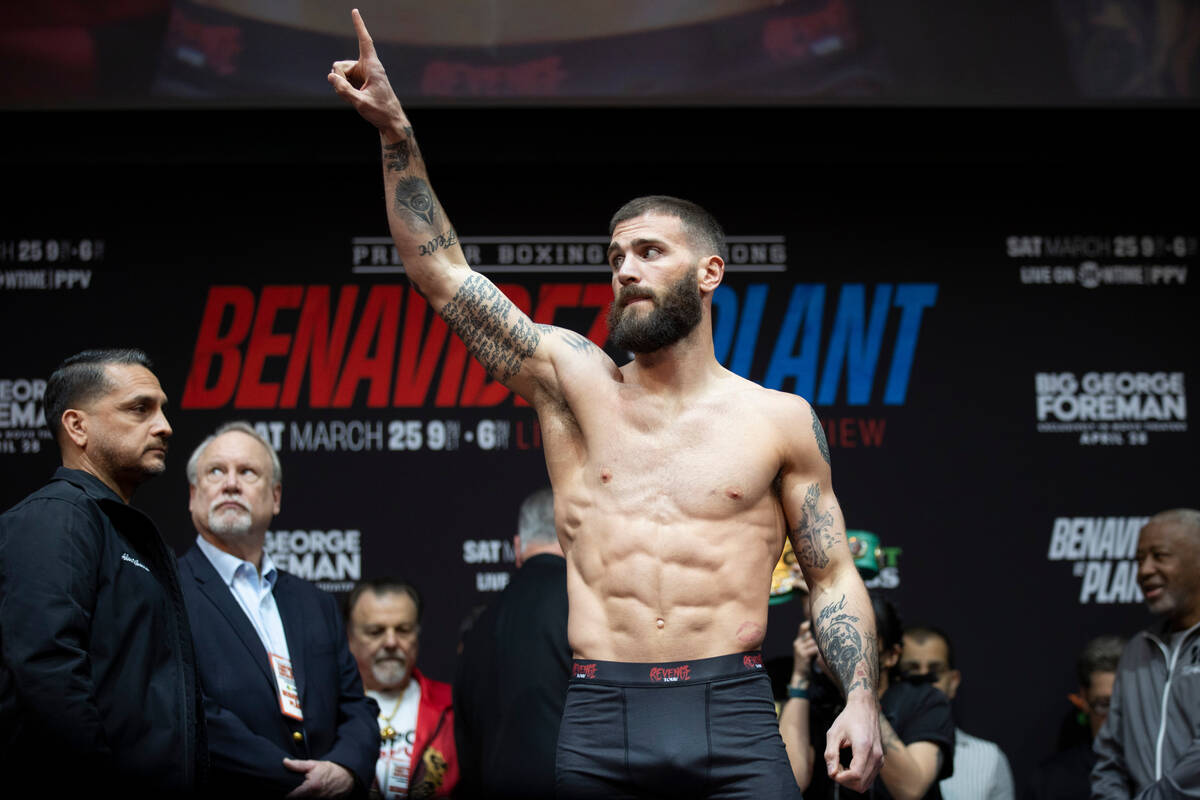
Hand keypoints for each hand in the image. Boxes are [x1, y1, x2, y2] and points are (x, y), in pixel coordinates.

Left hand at [283, 758, 355, 797]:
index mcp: (311, 787)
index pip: (291, 797)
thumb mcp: (314, 764)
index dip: (287, 795)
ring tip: (309, 791)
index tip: (287, 792)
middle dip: (297, 795)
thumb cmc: (332, 770)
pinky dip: (313, 798)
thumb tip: (285, 762)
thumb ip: (298, 765)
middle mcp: (315, 797)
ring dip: (305, 797)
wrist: (348, 776)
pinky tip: (314, 794)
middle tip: (299, 789)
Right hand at [328, 9, 407, 133]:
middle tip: (350, 93)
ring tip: (355, 97)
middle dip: (339, 78)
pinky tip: (355, 97)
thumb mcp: (360, 103)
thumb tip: (330, 76)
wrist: (391, 121)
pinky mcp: (360, 80)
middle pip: (340, 64)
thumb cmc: (381, 112)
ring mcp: (363, 74)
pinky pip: (343, 80)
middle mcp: (367, 67)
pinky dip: (344, 88)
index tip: (354, 11)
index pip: (364, 41)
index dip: (359, 26)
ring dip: (342, 85)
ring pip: (340, 73)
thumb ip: (344, 90)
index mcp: (372, 67)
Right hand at [792, 620, 818, 679]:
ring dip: (817, 647)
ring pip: (813, 642)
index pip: (802, 628)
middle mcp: (797, 643)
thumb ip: (810, 642)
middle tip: (818, 646)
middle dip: (816, 640)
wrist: (801, 674)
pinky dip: (817, 652)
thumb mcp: (806, 650)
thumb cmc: (807, 661)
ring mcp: (799, 648)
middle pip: (810, 635)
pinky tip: (817, 656)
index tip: (811, 622)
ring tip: (817, 654)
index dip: (807, 624)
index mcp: (798, 641)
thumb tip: (821, 633)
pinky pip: (813, 649)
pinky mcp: (802, 654)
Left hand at [824, 694, 883, 791]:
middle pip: (861, 783)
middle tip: (835, 767)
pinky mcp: (880, 760)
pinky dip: (858, 778)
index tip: (832, 770)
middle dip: (844, 780)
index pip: (855, 775)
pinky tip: (848, 766)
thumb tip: (832, 773)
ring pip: (865, 784)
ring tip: (841, 766)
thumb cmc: (848, 718)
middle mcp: (876, 755)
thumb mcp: (834, 733)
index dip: (841, 778)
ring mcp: (880, 758)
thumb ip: (831, 754)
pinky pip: (869, 778)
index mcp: (864, 747)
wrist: (865, 708)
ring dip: (851, 780)